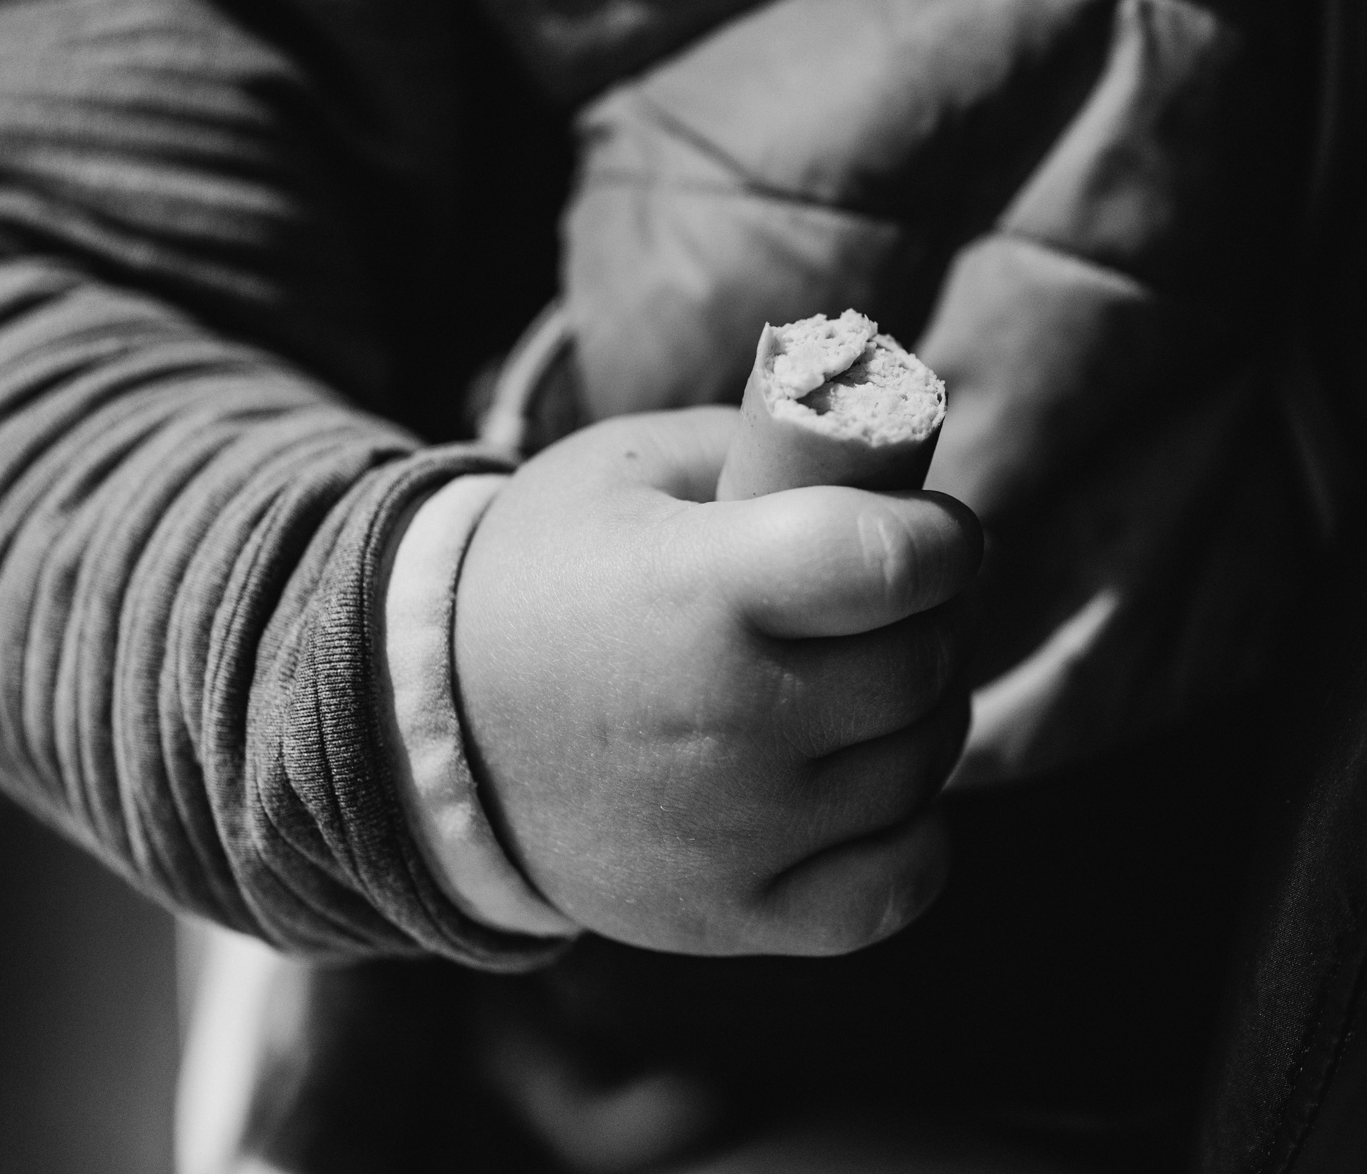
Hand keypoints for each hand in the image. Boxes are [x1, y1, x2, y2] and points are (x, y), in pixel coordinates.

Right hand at [453, 407, 981, 955]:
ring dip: (925, 712)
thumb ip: (771, 448)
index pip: (897, 561)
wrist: (421, 732)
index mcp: (700, 594)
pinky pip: (900, 883)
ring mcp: (736, 835)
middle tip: (899, 601)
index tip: (934, 532)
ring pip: (923, 763)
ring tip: (870, 679)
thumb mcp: (634, 468)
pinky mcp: (734, 917)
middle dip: (938, 616)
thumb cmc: (545, 576)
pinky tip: (875, 785)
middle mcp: (729, 724)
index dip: (946, 537)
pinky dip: (914, 831)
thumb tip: (895, 467)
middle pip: (923, 663)